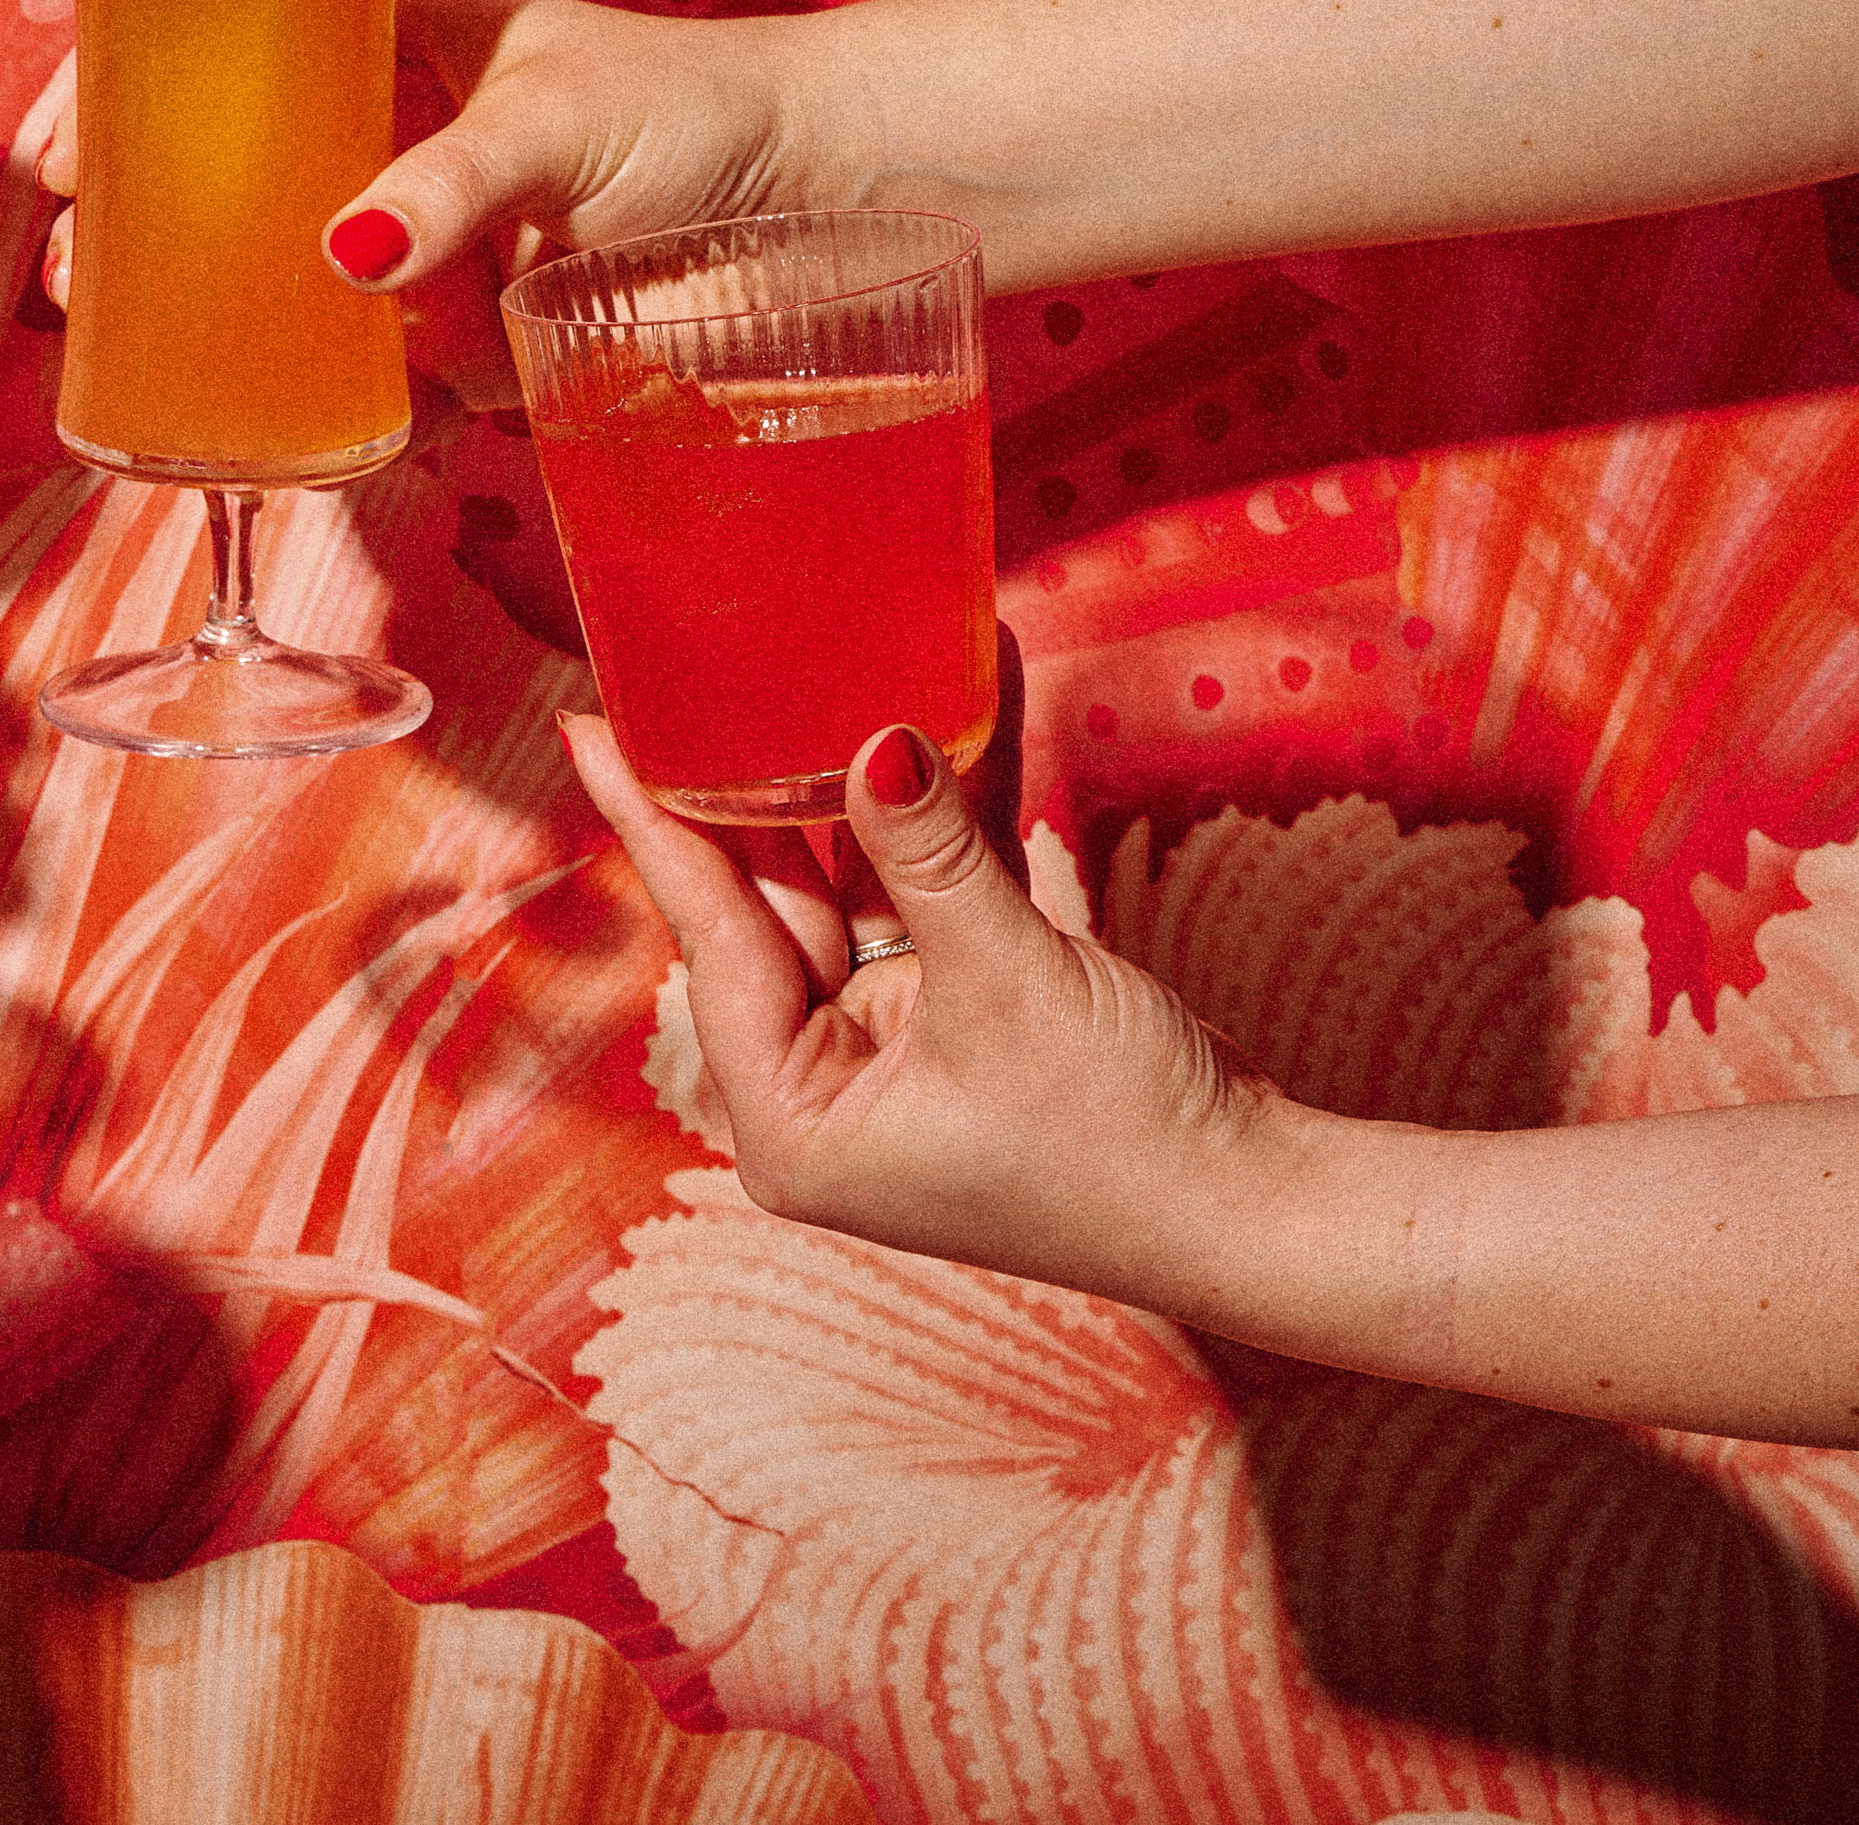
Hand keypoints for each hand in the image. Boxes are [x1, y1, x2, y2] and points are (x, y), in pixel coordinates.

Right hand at [37, 0, 827, 408]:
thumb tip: (342, 257)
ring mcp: (430, 255)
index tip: (56, 152)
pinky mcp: (475, 352)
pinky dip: (328, 414)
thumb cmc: (702, 111)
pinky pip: (375, 388)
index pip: (231, 54)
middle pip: (230, 183)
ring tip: (141, 353)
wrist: (838, 202)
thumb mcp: (554, 122)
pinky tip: (274, 430)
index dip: (129, 94)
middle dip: (136, 225)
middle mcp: (394, 149)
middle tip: (67, 265)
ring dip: (210, 325)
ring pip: (286, 294)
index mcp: (394, 47)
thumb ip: (449, 185)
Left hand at [568, 708, 1282, 1306]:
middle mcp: (828, 1090)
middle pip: (775, 904)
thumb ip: (928, 856)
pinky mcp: (969, 1015)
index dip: (654, 822)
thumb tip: (871, 741)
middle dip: (762, 782)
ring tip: (834, 655)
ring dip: (872, 782)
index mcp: (794, 1121)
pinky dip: (956, 817)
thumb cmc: (1126, 1139)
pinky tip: (968, 706)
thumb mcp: (1006, 981)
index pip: (709, 940)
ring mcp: (898, 1050)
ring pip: (858, 885)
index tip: (591, 727)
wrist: (1267, 1204)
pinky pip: (937, 896)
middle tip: (711, 666)